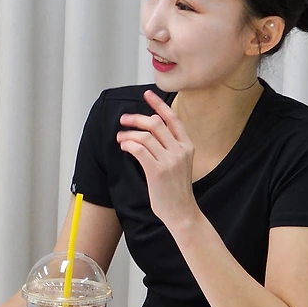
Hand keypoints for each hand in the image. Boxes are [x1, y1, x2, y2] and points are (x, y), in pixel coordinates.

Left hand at [117, 90, 198, 229]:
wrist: (182, 212)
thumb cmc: (176, 189)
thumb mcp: (180, 163)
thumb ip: (169, 146)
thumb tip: (148, 131)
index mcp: (187, 146)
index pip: (173, 119)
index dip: (159, 104)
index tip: (147, 94)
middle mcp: (180, 151)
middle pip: (155, 123)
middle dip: (136, 118)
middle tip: (124, 120)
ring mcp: (170, 161)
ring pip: (145, 136)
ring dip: (128, 134)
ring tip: (120, 138)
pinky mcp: (158, 171)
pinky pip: (139, 150)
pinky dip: (129, 145)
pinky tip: (124, 147)